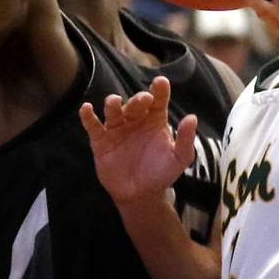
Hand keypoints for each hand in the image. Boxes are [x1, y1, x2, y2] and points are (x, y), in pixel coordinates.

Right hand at [79, 76, 196, 203]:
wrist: (141, 195)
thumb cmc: (162, 172)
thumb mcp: (179, 158)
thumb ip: (185, 139)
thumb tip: (192, 118)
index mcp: (155, 119)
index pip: (158, 99)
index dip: (159, 90)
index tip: (160, 82)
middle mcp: (136, 119)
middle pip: (136, 103)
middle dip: (139, 99)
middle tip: (144, 99)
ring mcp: (117, 128)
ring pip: (114, 110)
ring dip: (113, 103)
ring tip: (114, 101)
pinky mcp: (101, 141)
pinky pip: (93, 126)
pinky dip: (88, 116)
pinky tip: (86, 108)